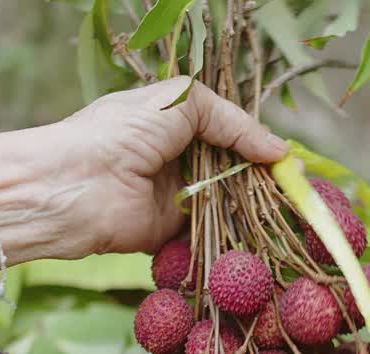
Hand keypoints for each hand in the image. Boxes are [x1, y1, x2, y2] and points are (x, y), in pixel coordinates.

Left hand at [58, 78, 288, 255]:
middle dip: (263, 179)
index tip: (289, 160)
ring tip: (285, 213)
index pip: (230, 132)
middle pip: (234, 170)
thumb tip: (280, 151)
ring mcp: (176, 196)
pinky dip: (233, 235)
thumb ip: (233, 122)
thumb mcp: (182, 102)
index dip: (260, 144)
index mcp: (177, 123)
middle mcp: (179, 158)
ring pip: (227, 203)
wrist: (74, 185)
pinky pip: (211, 233)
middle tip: (296, 189)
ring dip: (252, 208)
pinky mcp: (172, 232)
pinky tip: (261, 235)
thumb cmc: (120, 132)